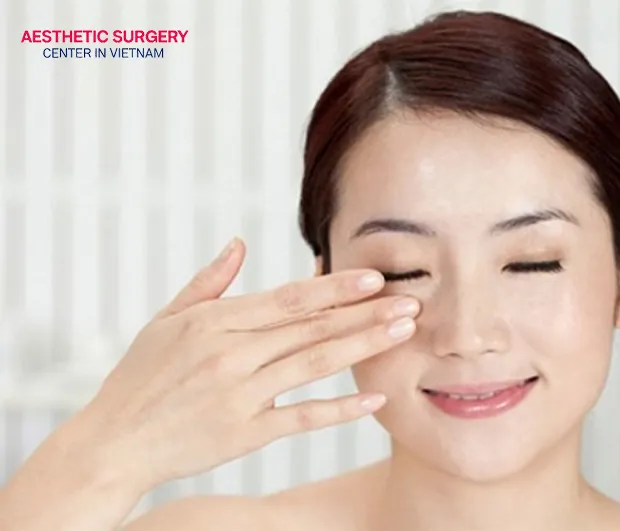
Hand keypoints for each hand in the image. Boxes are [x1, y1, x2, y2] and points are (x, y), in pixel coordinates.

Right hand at [78, 238, 418, 490]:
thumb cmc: (140, 378)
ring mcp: (241, 395)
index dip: (335, 286)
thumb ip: (208, 283)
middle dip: (365, 311)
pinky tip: (376, 397)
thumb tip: (239, 244)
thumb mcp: (166, 321)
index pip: (288, 298)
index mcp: (214, 321)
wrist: (113, 443)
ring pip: (315, 363)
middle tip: (411, 300)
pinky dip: (341, 408)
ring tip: (403, 331)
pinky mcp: (246, 433)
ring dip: (364, 345)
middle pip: (311, 326)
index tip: (374, 276)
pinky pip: (303, 417)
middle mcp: (232, 354)